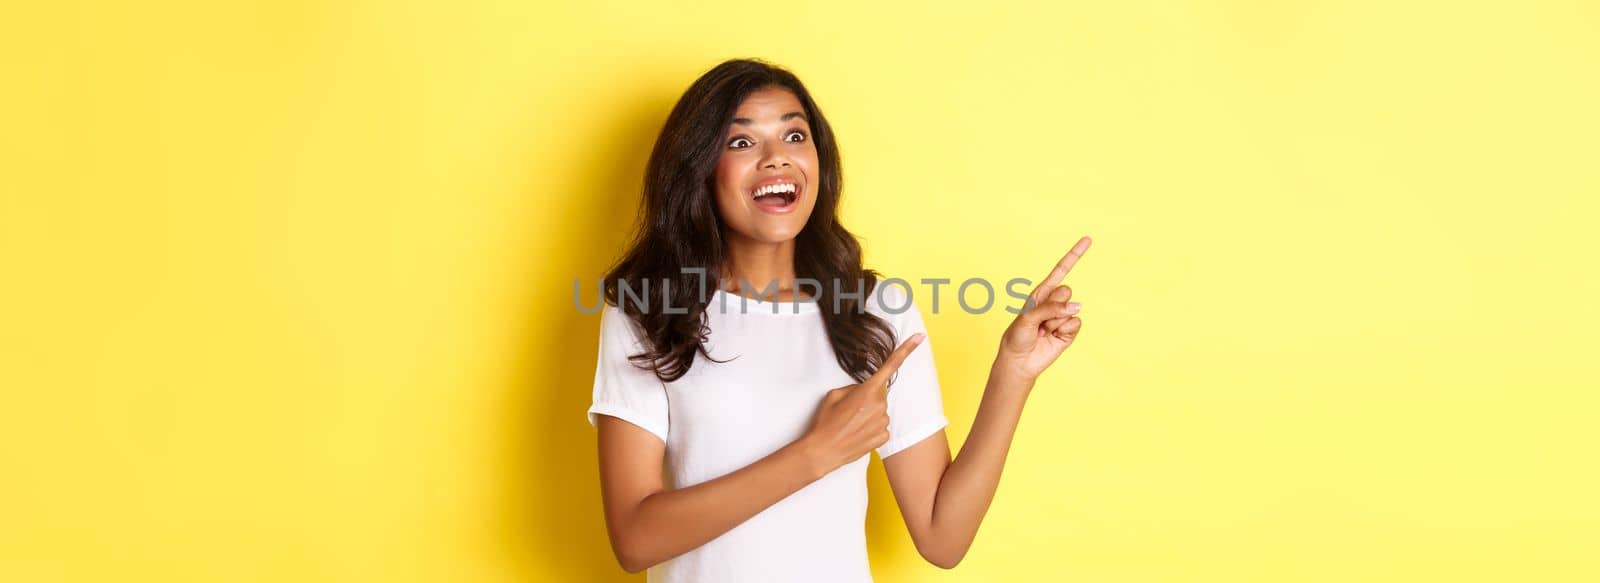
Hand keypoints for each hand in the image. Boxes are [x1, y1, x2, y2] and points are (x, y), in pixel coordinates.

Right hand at [800, 333, 925, 475]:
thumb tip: (864, 392)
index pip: (891, 366)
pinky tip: (857, 433)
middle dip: (868, 397)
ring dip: (868, 414)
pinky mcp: (884, 436)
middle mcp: (880, 405)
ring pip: (880, 411)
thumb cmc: (826, 422)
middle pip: (880, 394)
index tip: (920, 337)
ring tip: (850, 424)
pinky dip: (871, 428)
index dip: (907, 349)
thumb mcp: (834, 395)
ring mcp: (884, 422)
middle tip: (849, 409)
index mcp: (868, 391)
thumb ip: (854, 388)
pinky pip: (881, 426)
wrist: (823, 451)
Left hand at [996, 236, 1090, 383]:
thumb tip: (1077, 307)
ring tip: (1043, 331)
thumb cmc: (1017, 336)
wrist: (1020, 361)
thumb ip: (1050, 309)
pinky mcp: (1069, 331)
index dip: (1074, 255)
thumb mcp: (1027, 317)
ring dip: (1055, 322)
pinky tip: (1053, 337)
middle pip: (1066, 291)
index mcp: (1041, 293)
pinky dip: (1063, 331)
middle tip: (1040, 320)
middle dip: (1054, 305)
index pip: (1061, 270)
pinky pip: (1075, 323)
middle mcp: (1054, 302)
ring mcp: (1063, 316)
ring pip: (1071, 309)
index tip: (1087, 239)